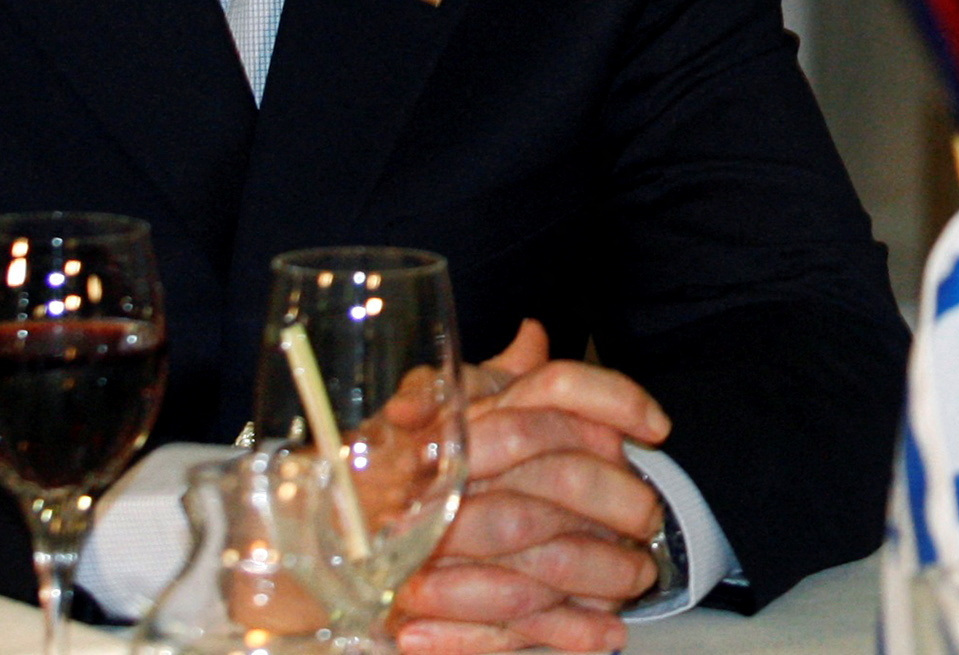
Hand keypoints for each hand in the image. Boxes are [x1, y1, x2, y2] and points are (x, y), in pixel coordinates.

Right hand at [394, 321, 680, 654]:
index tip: (657, 426)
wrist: (301, 541)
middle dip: (617, 500)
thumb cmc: (383, 468)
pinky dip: (562, 633)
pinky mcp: (419, 611)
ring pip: (538, 559)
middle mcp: (448, 475)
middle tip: (651, 518)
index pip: (549, 391)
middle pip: (555, 478)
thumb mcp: (439, 410)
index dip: (612, 399)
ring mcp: (431, 546)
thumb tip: (535, 334)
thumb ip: (494, 378)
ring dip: (600, 574)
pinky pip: (505, 626)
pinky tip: (602, 635)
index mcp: (461, 418)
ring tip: (637, 581)